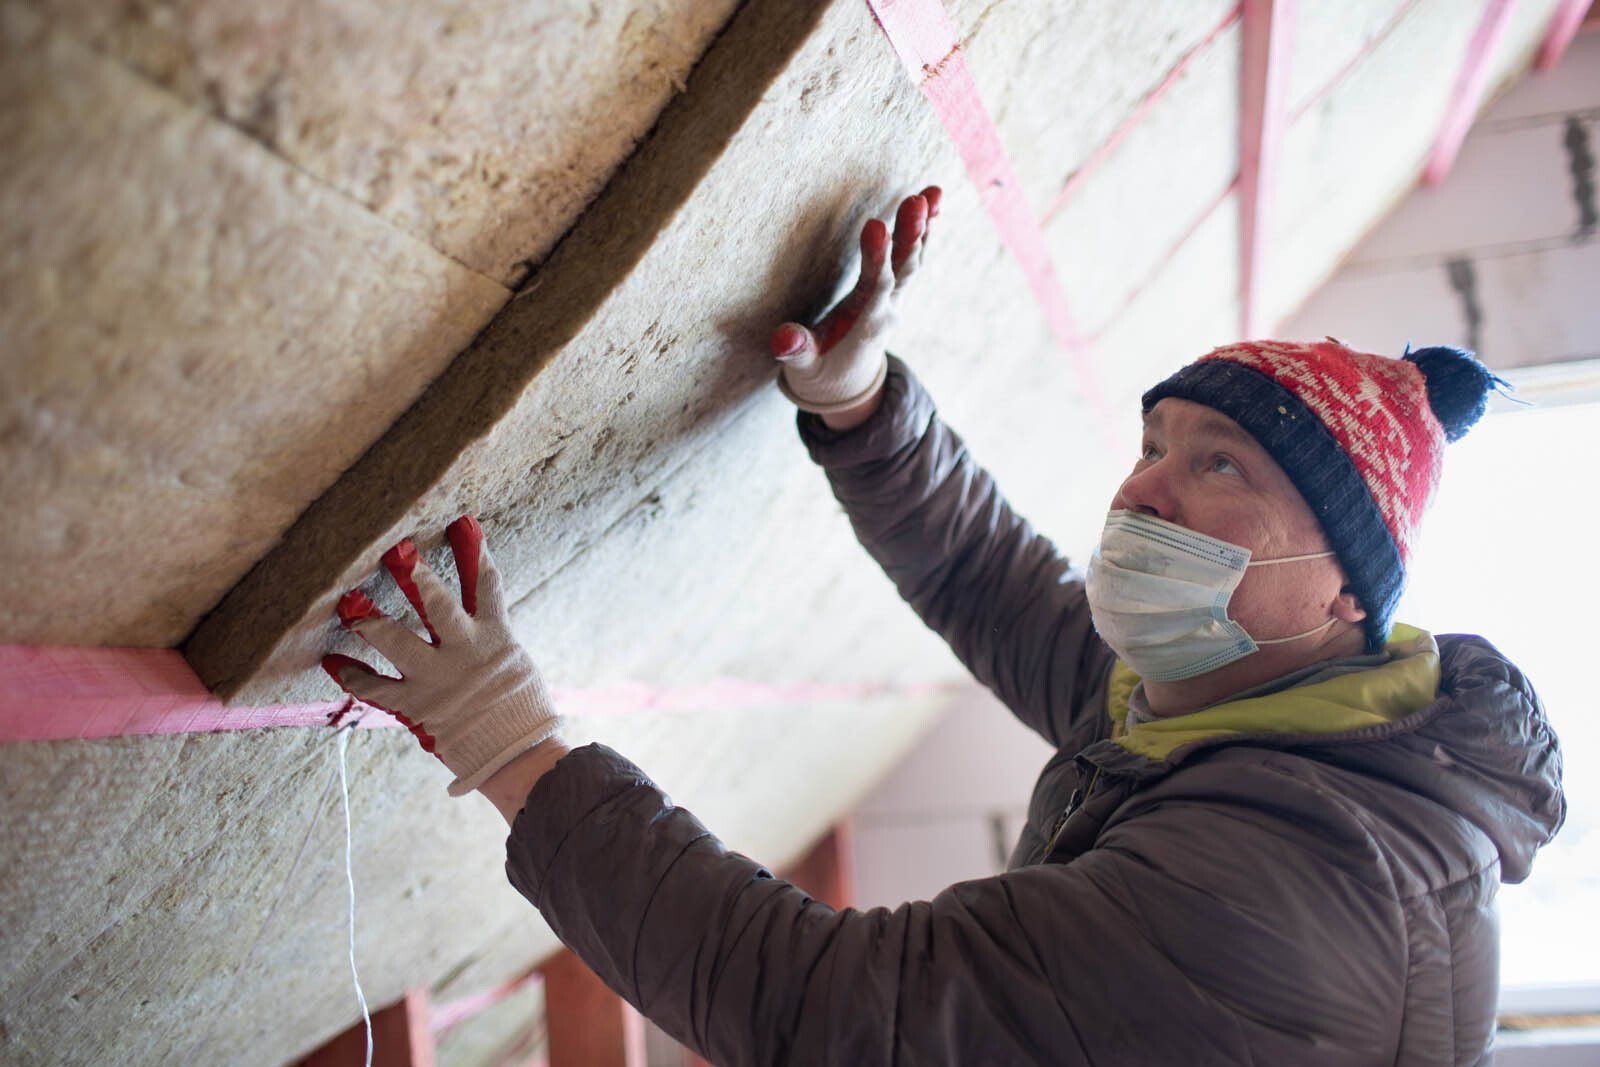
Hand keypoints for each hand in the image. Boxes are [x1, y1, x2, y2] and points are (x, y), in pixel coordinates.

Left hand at [322, 515, 563, 796]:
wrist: (515, 755)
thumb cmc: (518, 708)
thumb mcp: (513, 662)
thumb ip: (489, 634)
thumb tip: (480, 604)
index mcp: (495, 637)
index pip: (487, 586)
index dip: (476, 553)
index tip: (463, 523)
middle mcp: (464, 652)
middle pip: (438, 605)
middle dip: (417, 576)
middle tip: (396, 550)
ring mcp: (437, 678)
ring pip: (399, 641)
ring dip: (372, 621)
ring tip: (349, 601)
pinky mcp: (416, 706)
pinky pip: (376, 687)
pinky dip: (352, 675)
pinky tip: (333, 661)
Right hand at [771, 185, 941, 419]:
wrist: (844, 386)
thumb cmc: (819, 374)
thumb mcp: (804, 370)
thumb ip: (797, 352)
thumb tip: (783, 340)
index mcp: (865, 326)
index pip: (875, 287)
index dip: (878, 257)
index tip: (876, 225)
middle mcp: (886, 309)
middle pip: (902, 270)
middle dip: (909, 235)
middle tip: (916, 201)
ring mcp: (893, 299)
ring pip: (911, 261)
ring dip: (922, 227)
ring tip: (932, 192)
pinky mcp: (892, 291)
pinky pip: (910, 258)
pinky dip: (922, 231)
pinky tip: (931, 201)